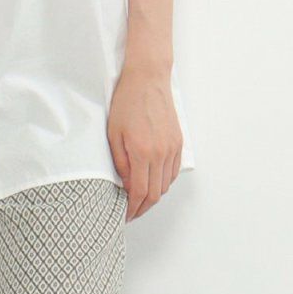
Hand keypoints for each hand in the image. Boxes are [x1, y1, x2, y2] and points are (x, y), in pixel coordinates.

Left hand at [107, 63, 183, 220]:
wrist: (148, 79)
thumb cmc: (127, 102)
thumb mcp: (114, 134)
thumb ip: (120, 163)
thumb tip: (126, 184)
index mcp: (143, 152)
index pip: (140, 192)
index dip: (132, 208)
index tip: (125, 215)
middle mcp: (161, 153)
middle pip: (155, 193)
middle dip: (143, 207)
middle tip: (131, 212)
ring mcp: (172, 148)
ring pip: (166, 184)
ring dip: (153, 196)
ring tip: (140, 200)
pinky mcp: (178, 142)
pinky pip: (173, 171)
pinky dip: (164, 182)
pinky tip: (153, 182)